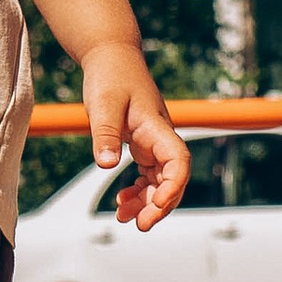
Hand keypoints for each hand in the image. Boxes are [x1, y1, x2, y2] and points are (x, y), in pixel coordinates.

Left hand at [80, 44, 189, 228]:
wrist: (111, 56)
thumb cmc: (110, 76)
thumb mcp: (103, 105)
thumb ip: (104, 135)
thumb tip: (105, 165)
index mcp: (157, 128)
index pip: (178, 161)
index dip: (173, 186)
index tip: (158, 204)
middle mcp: (160, 137)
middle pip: (173, 179)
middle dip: (160, 205)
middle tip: (140, 225)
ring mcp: (153, 142)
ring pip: (160, 181)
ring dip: (147, 202)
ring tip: (124, 218)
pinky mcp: (143, 144)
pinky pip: (148, 174)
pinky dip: (138, 190)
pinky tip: (122, 200)